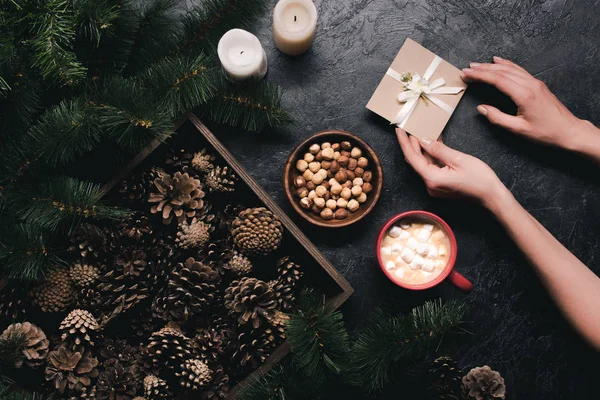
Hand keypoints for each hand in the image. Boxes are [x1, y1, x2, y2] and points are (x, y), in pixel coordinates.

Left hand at [396, 128, 506, 207]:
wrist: (492, 197)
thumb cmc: (480, 179)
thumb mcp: (459, 159)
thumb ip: (438, 150)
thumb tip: (423, 141)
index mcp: (432, 179)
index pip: (412, 158)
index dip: (405, 143)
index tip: (399, 130)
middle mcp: (430, 184)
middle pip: (416, 161)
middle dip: (412, 144)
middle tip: (409, 127)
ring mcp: (435, 186)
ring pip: (424, 164)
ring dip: (422, 149)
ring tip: (419, 132)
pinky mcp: (441, 185)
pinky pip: (432, 168)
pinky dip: (431, 156)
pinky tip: (432, 143)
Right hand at [462, 56, 588, 150]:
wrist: (568, 130)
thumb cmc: (545, 132)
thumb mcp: (518, 129)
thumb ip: (497, 118)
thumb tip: (481, 109)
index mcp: (524, 95)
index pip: (498, 80)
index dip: (480, 76)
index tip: (467, 74)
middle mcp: (529, 85)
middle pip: (502, 72)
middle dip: (482, 69)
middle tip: (467, 69)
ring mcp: (534, 83)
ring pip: (510, 69)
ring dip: (492, 66)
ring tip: (477, 65)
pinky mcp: (537, 84)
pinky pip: (519, 70)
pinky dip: (506, 64)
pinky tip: (498, 61)